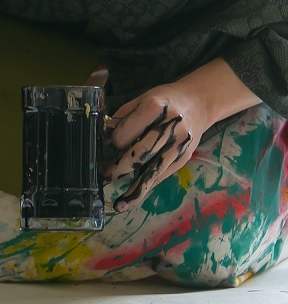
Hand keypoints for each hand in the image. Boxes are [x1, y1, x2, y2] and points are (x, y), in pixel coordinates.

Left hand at [106, 59, 259, 209]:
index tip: (110, 142)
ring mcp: (179, 145)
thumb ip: (124, 117)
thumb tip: (105, 138)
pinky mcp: (184, 157)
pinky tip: (135, 197)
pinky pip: (162, 174)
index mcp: (154, 108)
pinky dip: (147, 186)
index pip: (127, 132)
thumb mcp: (141, 98)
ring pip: (153, 170)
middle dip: (121, 167)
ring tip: (120, 204)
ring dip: (135, 189)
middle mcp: (170, 127)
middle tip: (107, 175)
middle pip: (141, 153)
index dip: (115, 140)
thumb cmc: (164, 99)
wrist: (199, 103)